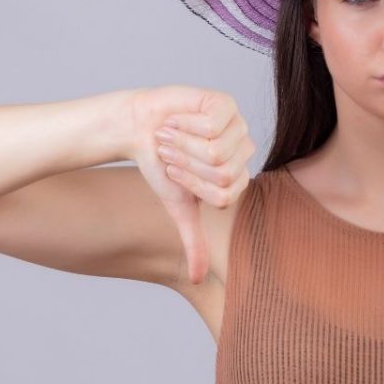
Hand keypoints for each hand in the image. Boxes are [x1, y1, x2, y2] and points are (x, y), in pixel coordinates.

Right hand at [127, 85, 255, 285]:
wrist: (140, 128)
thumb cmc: (161, 166)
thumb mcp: (179, 206)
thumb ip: (194, 240)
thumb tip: (199, 279)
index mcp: (238, 177)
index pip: (224, 194)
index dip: (192, 184)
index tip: (175, 173)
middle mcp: (243, 151)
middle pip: (222, 172)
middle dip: (185, 164)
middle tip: (171, 151)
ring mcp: (238, 125)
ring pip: (216, 149)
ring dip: (183, 143)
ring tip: (172, 135)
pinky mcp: (226, 103)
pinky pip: (211, 123)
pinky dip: (184, 123)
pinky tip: (178, 119)